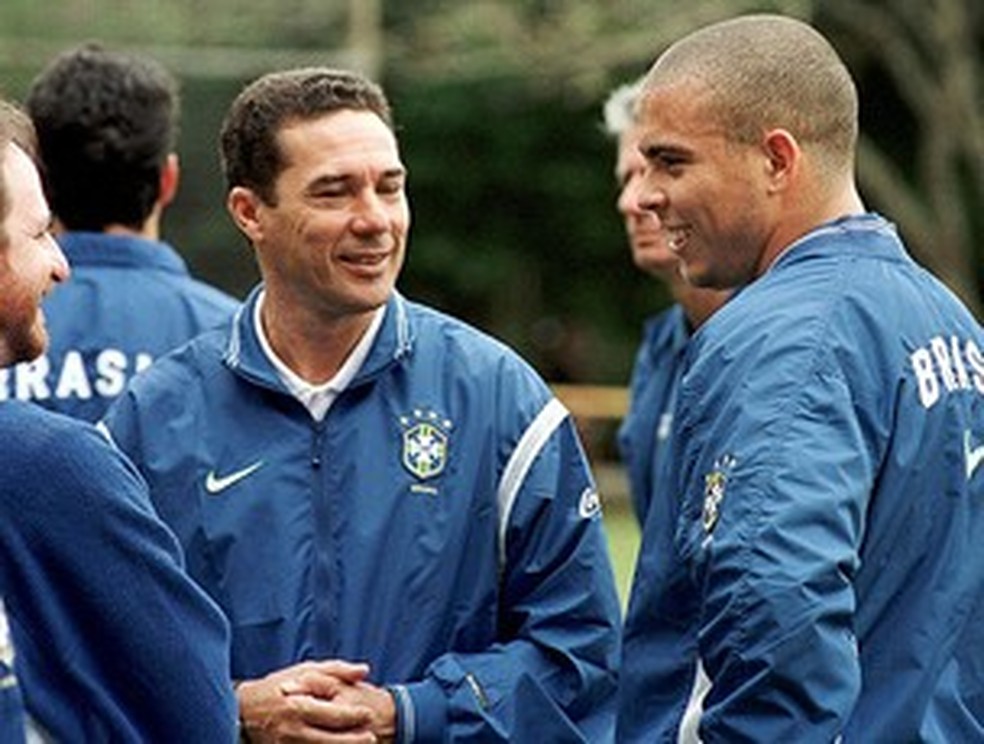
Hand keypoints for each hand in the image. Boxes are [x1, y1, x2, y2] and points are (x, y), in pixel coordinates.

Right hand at [237, 660, 376, 742]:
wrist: (242, 711)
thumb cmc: (278, 687)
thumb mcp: (305, 671)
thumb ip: (336, 670)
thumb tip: (365, 671)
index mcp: (299, 707)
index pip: (335, 716)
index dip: (355, 716)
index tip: (369, 714)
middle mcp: (293, 731)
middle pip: (332, 742)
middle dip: (355, 742)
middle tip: (372, 738)